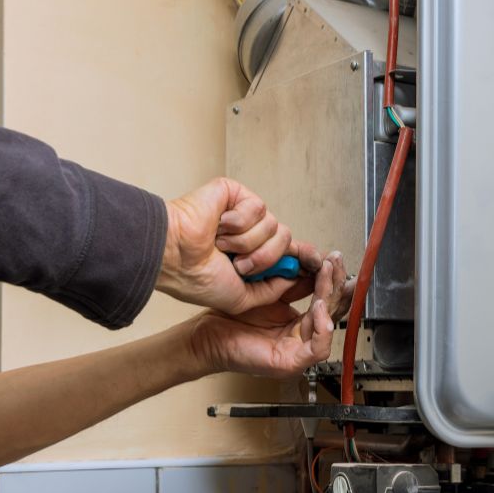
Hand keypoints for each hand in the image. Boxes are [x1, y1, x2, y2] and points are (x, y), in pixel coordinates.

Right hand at [156, 177, 322, 313]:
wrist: (176, 259)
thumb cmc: (197, 278)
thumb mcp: (242, 298)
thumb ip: (271, 291)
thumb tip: (294, 278)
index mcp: (251, 256)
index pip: (287, 251)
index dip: (303, 256)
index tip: (317, 263)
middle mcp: (249, 234)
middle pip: (285, 240)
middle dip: (265, 258)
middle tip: (238, 264)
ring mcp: (243, 213)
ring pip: (274, 226)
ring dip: (247, 243)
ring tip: (222, 245)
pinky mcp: (235, 194)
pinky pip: (258, 208)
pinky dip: (238, 222)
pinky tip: (219, 225)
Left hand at [188, 256, 349, 376]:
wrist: (207, 335)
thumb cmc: (231, 317)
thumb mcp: (268, 292)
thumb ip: (292, 282)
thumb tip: (312, 263)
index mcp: (300, 323)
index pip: (328, 301)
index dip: (333, 280)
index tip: (332, 259)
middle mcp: (303, 338)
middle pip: (333, 312)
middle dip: (336, 284)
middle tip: (334, 262)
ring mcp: (299, 352)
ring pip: (329, 326)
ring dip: (331, 298)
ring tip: (325, 275)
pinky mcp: (291, 363)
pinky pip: (318, 348)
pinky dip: (322, 327)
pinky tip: (317, 306)